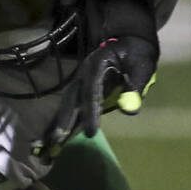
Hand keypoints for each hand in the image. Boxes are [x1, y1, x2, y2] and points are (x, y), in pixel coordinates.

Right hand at [40, 35, 156, 155]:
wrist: (129, 40)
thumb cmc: (136, 53)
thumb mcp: (142, 65)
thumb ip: (136, 85)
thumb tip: (129, 110)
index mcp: (97, 64)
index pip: (92, 90)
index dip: (90, 111)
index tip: (91, 132)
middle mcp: (83, 73)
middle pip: (71, 98)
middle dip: (64, 121)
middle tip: (57, 144)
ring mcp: (79, 81)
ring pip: (66, 104)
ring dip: (57, 125)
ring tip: (48, 148)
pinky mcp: (80, 90)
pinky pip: (69, 108)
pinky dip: (61, 123)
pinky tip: (53, 141)